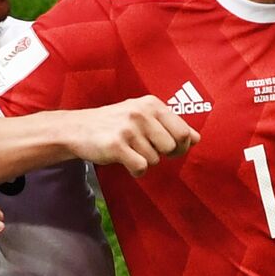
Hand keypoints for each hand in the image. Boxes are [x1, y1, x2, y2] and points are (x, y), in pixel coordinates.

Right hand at [60, 96, 199, 175]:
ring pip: (155, 159)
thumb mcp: (144, 116)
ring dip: (145, 161)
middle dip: (163, 155)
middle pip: (172, 147)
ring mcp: (128, 129)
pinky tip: (126, 161)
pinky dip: (136, 171)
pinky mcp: (116, 145)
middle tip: (147, 150)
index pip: (183, 132)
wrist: (77, 128)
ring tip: (130, 151)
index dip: (181, 146)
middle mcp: (141, 113)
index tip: (170, 148)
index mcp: (152, 104)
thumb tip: (197, 138)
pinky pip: (141, 167)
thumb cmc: (115, 123)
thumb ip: (171, 125)